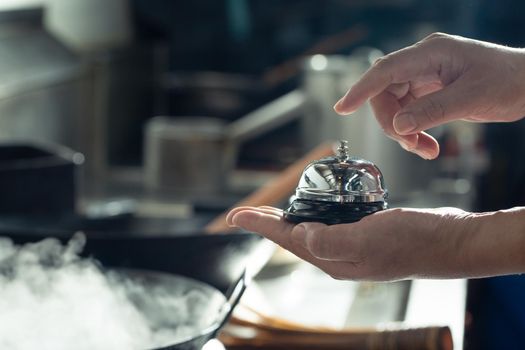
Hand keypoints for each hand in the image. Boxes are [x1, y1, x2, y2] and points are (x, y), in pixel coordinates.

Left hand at [227, 206, 524, 280]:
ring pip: (309, 232)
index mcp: (332, 258)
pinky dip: (315, 214)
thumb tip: (300, 236)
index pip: (285, 240)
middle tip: (245, 212)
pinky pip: (330, 224)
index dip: (259, 225)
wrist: (448, 241)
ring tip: (270, 210)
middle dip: (267, 223)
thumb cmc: (413, 241)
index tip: (234, 215)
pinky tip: (315, 206)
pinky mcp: (365, 233)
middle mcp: (337, 255)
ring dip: (287, 219)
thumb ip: (329, 241)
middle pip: (292, 237)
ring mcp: (351, 246)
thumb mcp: (367, 240)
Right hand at [334, 33, 524, 158]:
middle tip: (410, 143)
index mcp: (432, 53)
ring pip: (394, 106)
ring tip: (424, 149)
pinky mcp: (429, 92)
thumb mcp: (470, 98)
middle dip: (391, 122)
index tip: (343, 108)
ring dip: (402, 132)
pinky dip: (412, 133)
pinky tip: (426, 145)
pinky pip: (408, 113)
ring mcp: (425, 77)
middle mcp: (423, 63)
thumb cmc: (508, 81)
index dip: (362, 89)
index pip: (386, 70)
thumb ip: (432, 111)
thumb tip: (399, 126)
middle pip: (385, 92)